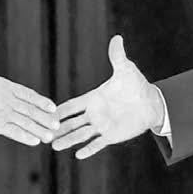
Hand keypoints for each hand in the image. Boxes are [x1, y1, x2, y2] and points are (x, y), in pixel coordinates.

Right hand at [0, 58, 58, 145]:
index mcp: (5, 86)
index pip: (28, 95)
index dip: (42, 102)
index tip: (53, 108)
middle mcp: (8, 99)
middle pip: (31, 110)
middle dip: (45, 119)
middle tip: (57, 126)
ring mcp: (3, 112)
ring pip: (26, 122)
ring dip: (39, 130)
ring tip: (50, 137)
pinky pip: (14, 132)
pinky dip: (25, 137)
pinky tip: (34, 141)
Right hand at [51, 35, 162, 158]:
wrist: (150, 103)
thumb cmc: (136, 85)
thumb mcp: (126, 70)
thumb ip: (117, 56)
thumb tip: (117, 37)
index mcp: (93, 98)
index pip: (72, 105)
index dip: (59, 109)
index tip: (44, 111)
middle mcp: (94, 113)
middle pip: (71, 122)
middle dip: (57, 127)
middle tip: (41, 132)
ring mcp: (102, 126)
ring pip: (80, 135)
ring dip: (68, 140)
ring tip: (53, 145)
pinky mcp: (111, 135)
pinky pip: (98, 144)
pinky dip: (89, 150)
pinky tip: (78, 155)